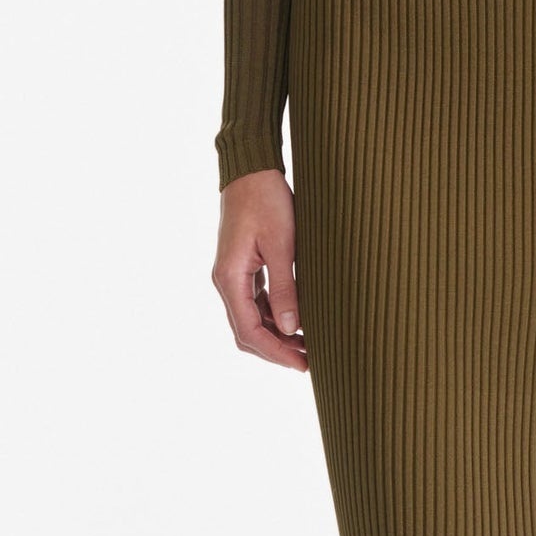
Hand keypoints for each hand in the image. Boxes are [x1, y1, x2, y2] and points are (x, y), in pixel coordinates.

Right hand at [215, 169, 308, 370]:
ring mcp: (232, 275)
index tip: (303, 364)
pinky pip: (254, 303)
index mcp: (230, 278)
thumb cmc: (267, 201)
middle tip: (309, 361)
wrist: (251, 170)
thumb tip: (290, 327)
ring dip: (276, 335)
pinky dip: (273, 317)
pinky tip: (296, 320)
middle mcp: (225, 281)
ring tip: (308, 344)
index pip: (249, 331)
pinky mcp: (242, 268)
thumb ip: (285, 287)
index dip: (276, 352)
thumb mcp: (282, 244)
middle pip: (246, 332)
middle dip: (276, 350)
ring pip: (250, 319)